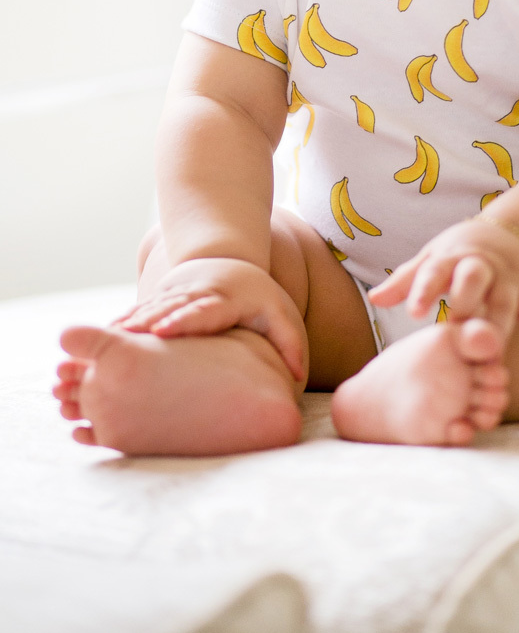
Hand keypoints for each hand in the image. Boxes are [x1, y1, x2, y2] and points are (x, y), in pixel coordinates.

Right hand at [114, 258, 305, 381]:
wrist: (230, 258)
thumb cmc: (257, 296)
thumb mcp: (280, 313)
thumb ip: (289, 342)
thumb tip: (297, 375)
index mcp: (226, 299)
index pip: (204, 311)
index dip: (183, 320)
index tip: (164, 330)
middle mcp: (197, 293)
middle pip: (171, 307)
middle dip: (149, 321)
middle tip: (126, 336)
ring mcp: (177, 292)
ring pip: (152, 306)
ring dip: (132, 321)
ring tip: (109, 337)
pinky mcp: (162, 296)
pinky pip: (141, 308)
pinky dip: (124, 320)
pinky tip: (106, 333)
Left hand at [368, 217, 518, 361]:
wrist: (511, 233)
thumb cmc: (461, 254)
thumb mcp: (433, 259)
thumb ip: (406, 281)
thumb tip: (373, 299)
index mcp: (452, 257)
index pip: (435, 270)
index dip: (424, 290)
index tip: (414, 313)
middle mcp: (482, 265)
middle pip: (475, 278)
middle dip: (467, 302)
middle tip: (456, 332)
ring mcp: (510, 278)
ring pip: (506, 301)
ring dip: (499, 327)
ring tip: (492, 356)